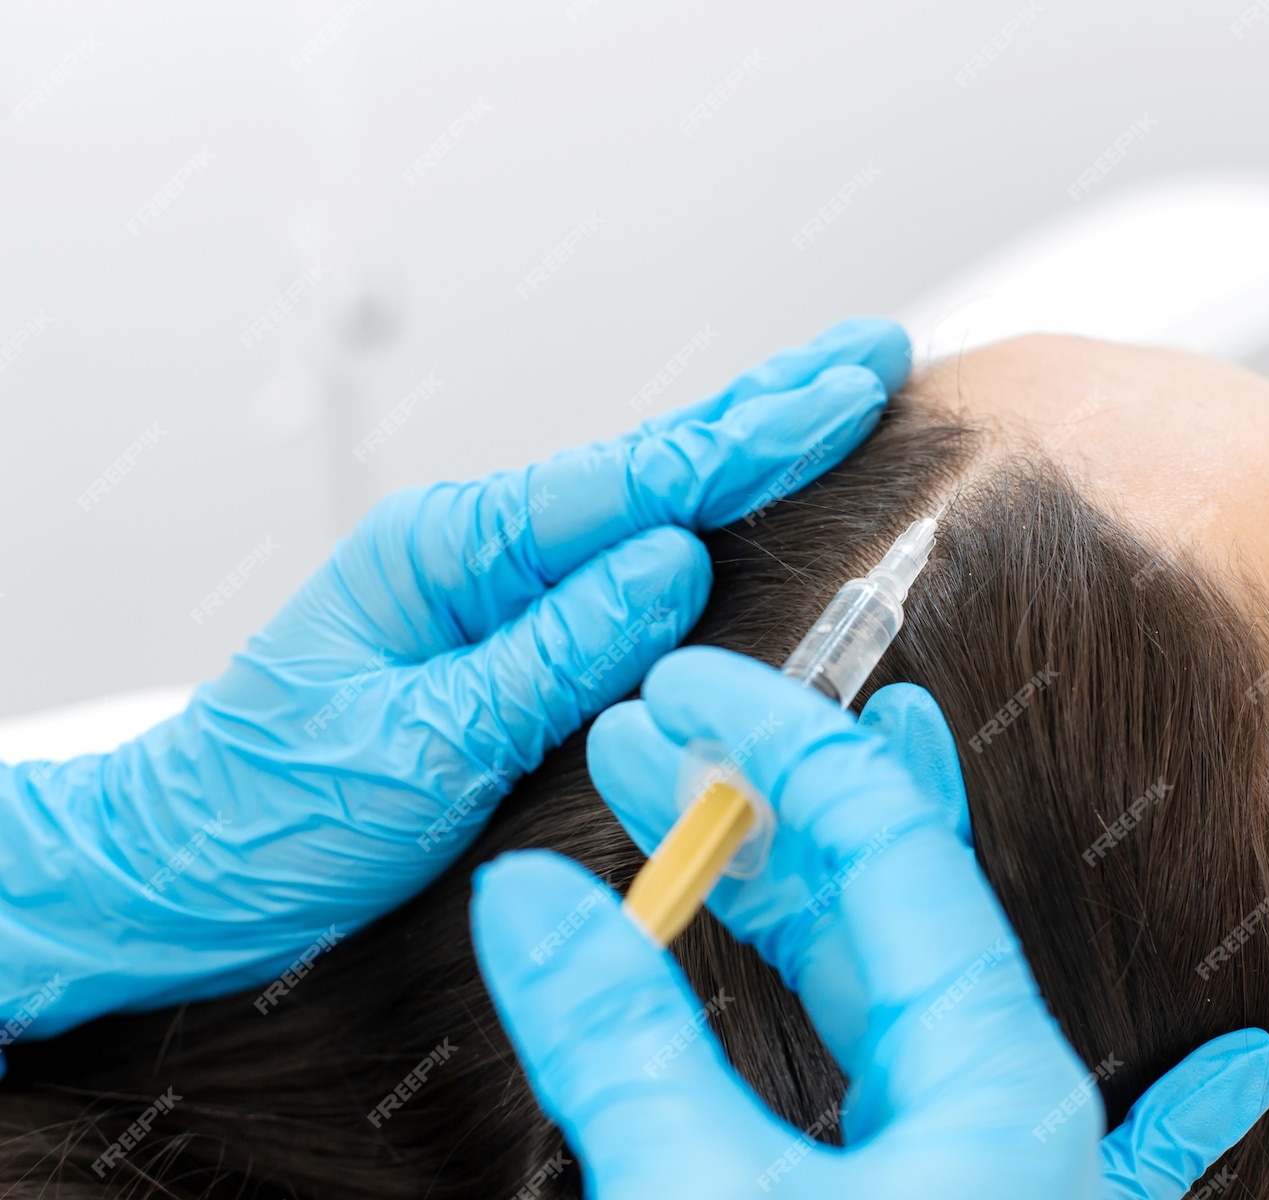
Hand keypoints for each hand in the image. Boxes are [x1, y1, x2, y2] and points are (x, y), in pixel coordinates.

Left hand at [0, 319, 909, 1042]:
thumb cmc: (281, 813)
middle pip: (650, 464)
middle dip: (766, 409)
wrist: (187, 868)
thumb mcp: (426, 740)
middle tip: (872, 354)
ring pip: (641, 503)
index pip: (634, 483)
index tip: (845, 389)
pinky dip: (693, 516)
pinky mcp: (501, 630)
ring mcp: (488, 583)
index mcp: (453, 550)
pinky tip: (734, 499)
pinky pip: (616, 561)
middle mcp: (476, 547)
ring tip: (828, 396)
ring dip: (741, 451)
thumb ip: (558, 649)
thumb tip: (676, 559)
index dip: (751, 439)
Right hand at [470, 648, 1268, 1197]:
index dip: (776, 743)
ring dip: (753, 892)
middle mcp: (992, 1097)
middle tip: (648, 732)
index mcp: (998, 1077)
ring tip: (654, 813)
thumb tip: (528, 899)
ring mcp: (947, 1151)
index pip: (888, 841)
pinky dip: (756, 997)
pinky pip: (834, 1061)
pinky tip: (700, 954)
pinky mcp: (893, 1199)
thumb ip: (624, 1045)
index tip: (674, 683)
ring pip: (854, 977)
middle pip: (877, 896)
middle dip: (759, 801)